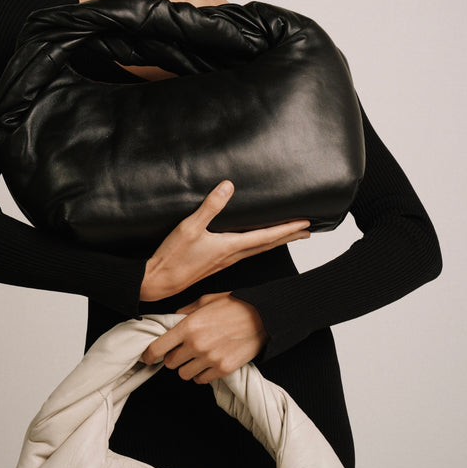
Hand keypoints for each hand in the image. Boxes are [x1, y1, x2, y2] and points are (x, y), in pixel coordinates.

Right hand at [139, 181, 309, 301]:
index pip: (266, 236)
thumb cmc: (173, 257)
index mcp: (230, 246)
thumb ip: (210, 206)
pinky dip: (259, 246)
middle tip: (308, 232)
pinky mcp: (217, 264)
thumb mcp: (190, 227)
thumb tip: (228, 185)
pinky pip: (246, 253)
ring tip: (289, 236)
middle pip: (268, 246)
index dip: (287, 229)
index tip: (305, 224)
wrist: (159, 282)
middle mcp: (232, 256)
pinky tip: (256, 244)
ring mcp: (225, 262)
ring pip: (258, 250)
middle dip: (288, 237)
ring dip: (276, 242)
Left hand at [141, 292, 266, 383]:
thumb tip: (170, 321)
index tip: (148, 358)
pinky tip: (208, 363)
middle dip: (173, 358)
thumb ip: (184, 312)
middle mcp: (196, 344)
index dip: (149, 355)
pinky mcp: (223, 369)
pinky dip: (202, 374)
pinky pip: (201, 380)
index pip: (158, 348)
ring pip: (184, 374)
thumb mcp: (204, 301)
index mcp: (188, 326)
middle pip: (170, 364)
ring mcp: (210, 359)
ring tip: (197, 357)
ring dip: (187, 367)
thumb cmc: (233, 306)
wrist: (262, 317)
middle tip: (182, 351)